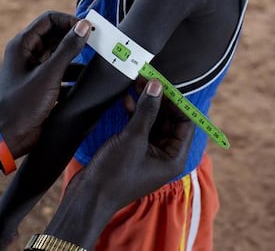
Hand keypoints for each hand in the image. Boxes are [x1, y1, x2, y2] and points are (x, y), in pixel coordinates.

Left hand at [0, 11, 90, 157]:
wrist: (8, 137)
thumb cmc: (22, 105)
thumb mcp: (48, 75)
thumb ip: (67, 49)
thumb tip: (85, 26)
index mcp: (23, 45)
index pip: (49, 19)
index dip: (69, 21)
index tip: (88, 29)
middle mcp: (28, 54)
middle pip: (56, 35)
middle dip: (76, 38)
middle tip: (97, 43)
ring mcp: (34, 69)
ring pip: (60, 54)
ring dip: (77, 57)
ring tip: (96, 62)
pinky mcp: (42, 85)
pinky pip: (61, 72)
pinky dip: (73, 74)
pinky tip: (86, 82)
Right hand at [43, 79, 193, 247]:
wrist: (88, 196)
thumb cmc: (114, 174)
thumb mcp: (133, 139)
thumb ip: (147, 111)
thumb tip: (156, 86)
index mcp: (174, 158)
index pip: (186, 123)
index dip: (176, 102)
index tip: (163, 84)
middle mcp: (165, 155)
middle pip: (169, 120)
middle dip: (159, 99)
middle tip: (146, 78)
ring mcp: (149, 153)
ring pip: (153, 121)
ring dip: (146, 103)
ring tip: (135, 83)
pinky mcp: (133, 151)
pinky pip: (140, 127)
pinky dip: (135, 113)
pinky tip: (127, 99)